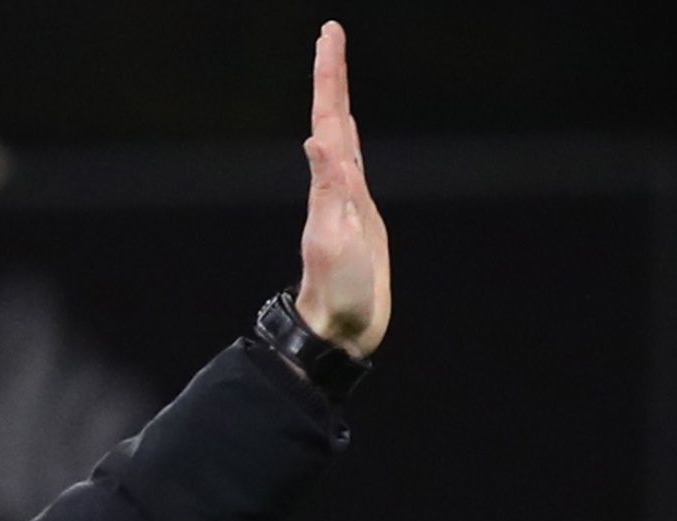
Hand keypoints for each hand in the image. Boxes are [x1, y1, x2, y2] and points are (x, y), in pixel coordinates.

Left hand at [293, 22, 390, 357]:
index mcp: (331, 183)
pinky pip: (353, 165)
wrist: (340, 330)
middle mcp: (336, 184)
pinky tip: (343, 135)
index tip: (328, 33)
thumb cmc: (337, 291)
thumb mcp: (333, 237)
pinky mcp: (359, 216)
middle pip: (334, 115)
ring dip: (337, 101)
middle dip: (332, 74)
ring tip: (334, 69)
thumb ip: (329, 188)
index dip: (330, 74)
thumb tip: (316, 139)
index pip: (330, 115)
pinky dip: (348, 139)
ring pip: (342, 136)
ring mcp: (347, 199)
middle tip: (329, 34)